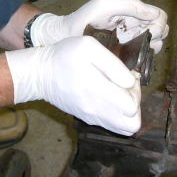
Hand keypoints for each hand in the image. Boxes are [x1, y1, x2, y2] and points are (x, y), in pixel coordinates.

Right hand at [5, 36, 140, 134]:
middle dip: (135, 104)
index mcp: (97, 91)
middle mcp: (96, 110)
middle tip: (125, 87)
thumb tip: (130, 82)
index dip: (135, 91)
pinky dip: (118, 114)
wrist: (40, 73)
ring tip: (118, 93)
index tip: (128, 77)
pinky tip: (109, 97)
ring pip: (124, 128)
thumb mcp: (88, 47)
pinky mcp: (88, 119)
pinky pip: (113, 126)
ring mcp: (92, 117)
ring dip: (127, 111)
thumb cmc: (64, 56)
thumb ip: (113, 64)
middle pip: (132, 124)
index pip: (131, 107)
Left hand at [30, 0, 167, 52]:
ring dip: (151, 47)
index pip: (159, 16)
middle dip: (157, 35)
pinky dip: (143, 58)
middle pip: (161, 31)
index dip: (158, 22)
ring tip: (136, 48)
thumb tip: (154, 14)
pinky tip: (132, 58)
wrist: (66, 37)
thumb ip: (130, 5)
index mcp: (133, 12)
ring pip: (155, 45)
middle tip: (143, 40)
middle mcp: (135, 27)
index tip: (149, 29)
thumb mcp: (106, 4)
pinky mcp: (125, 57)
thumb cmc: (85, 18)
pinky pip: (143, 58)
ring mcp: (131, 42)